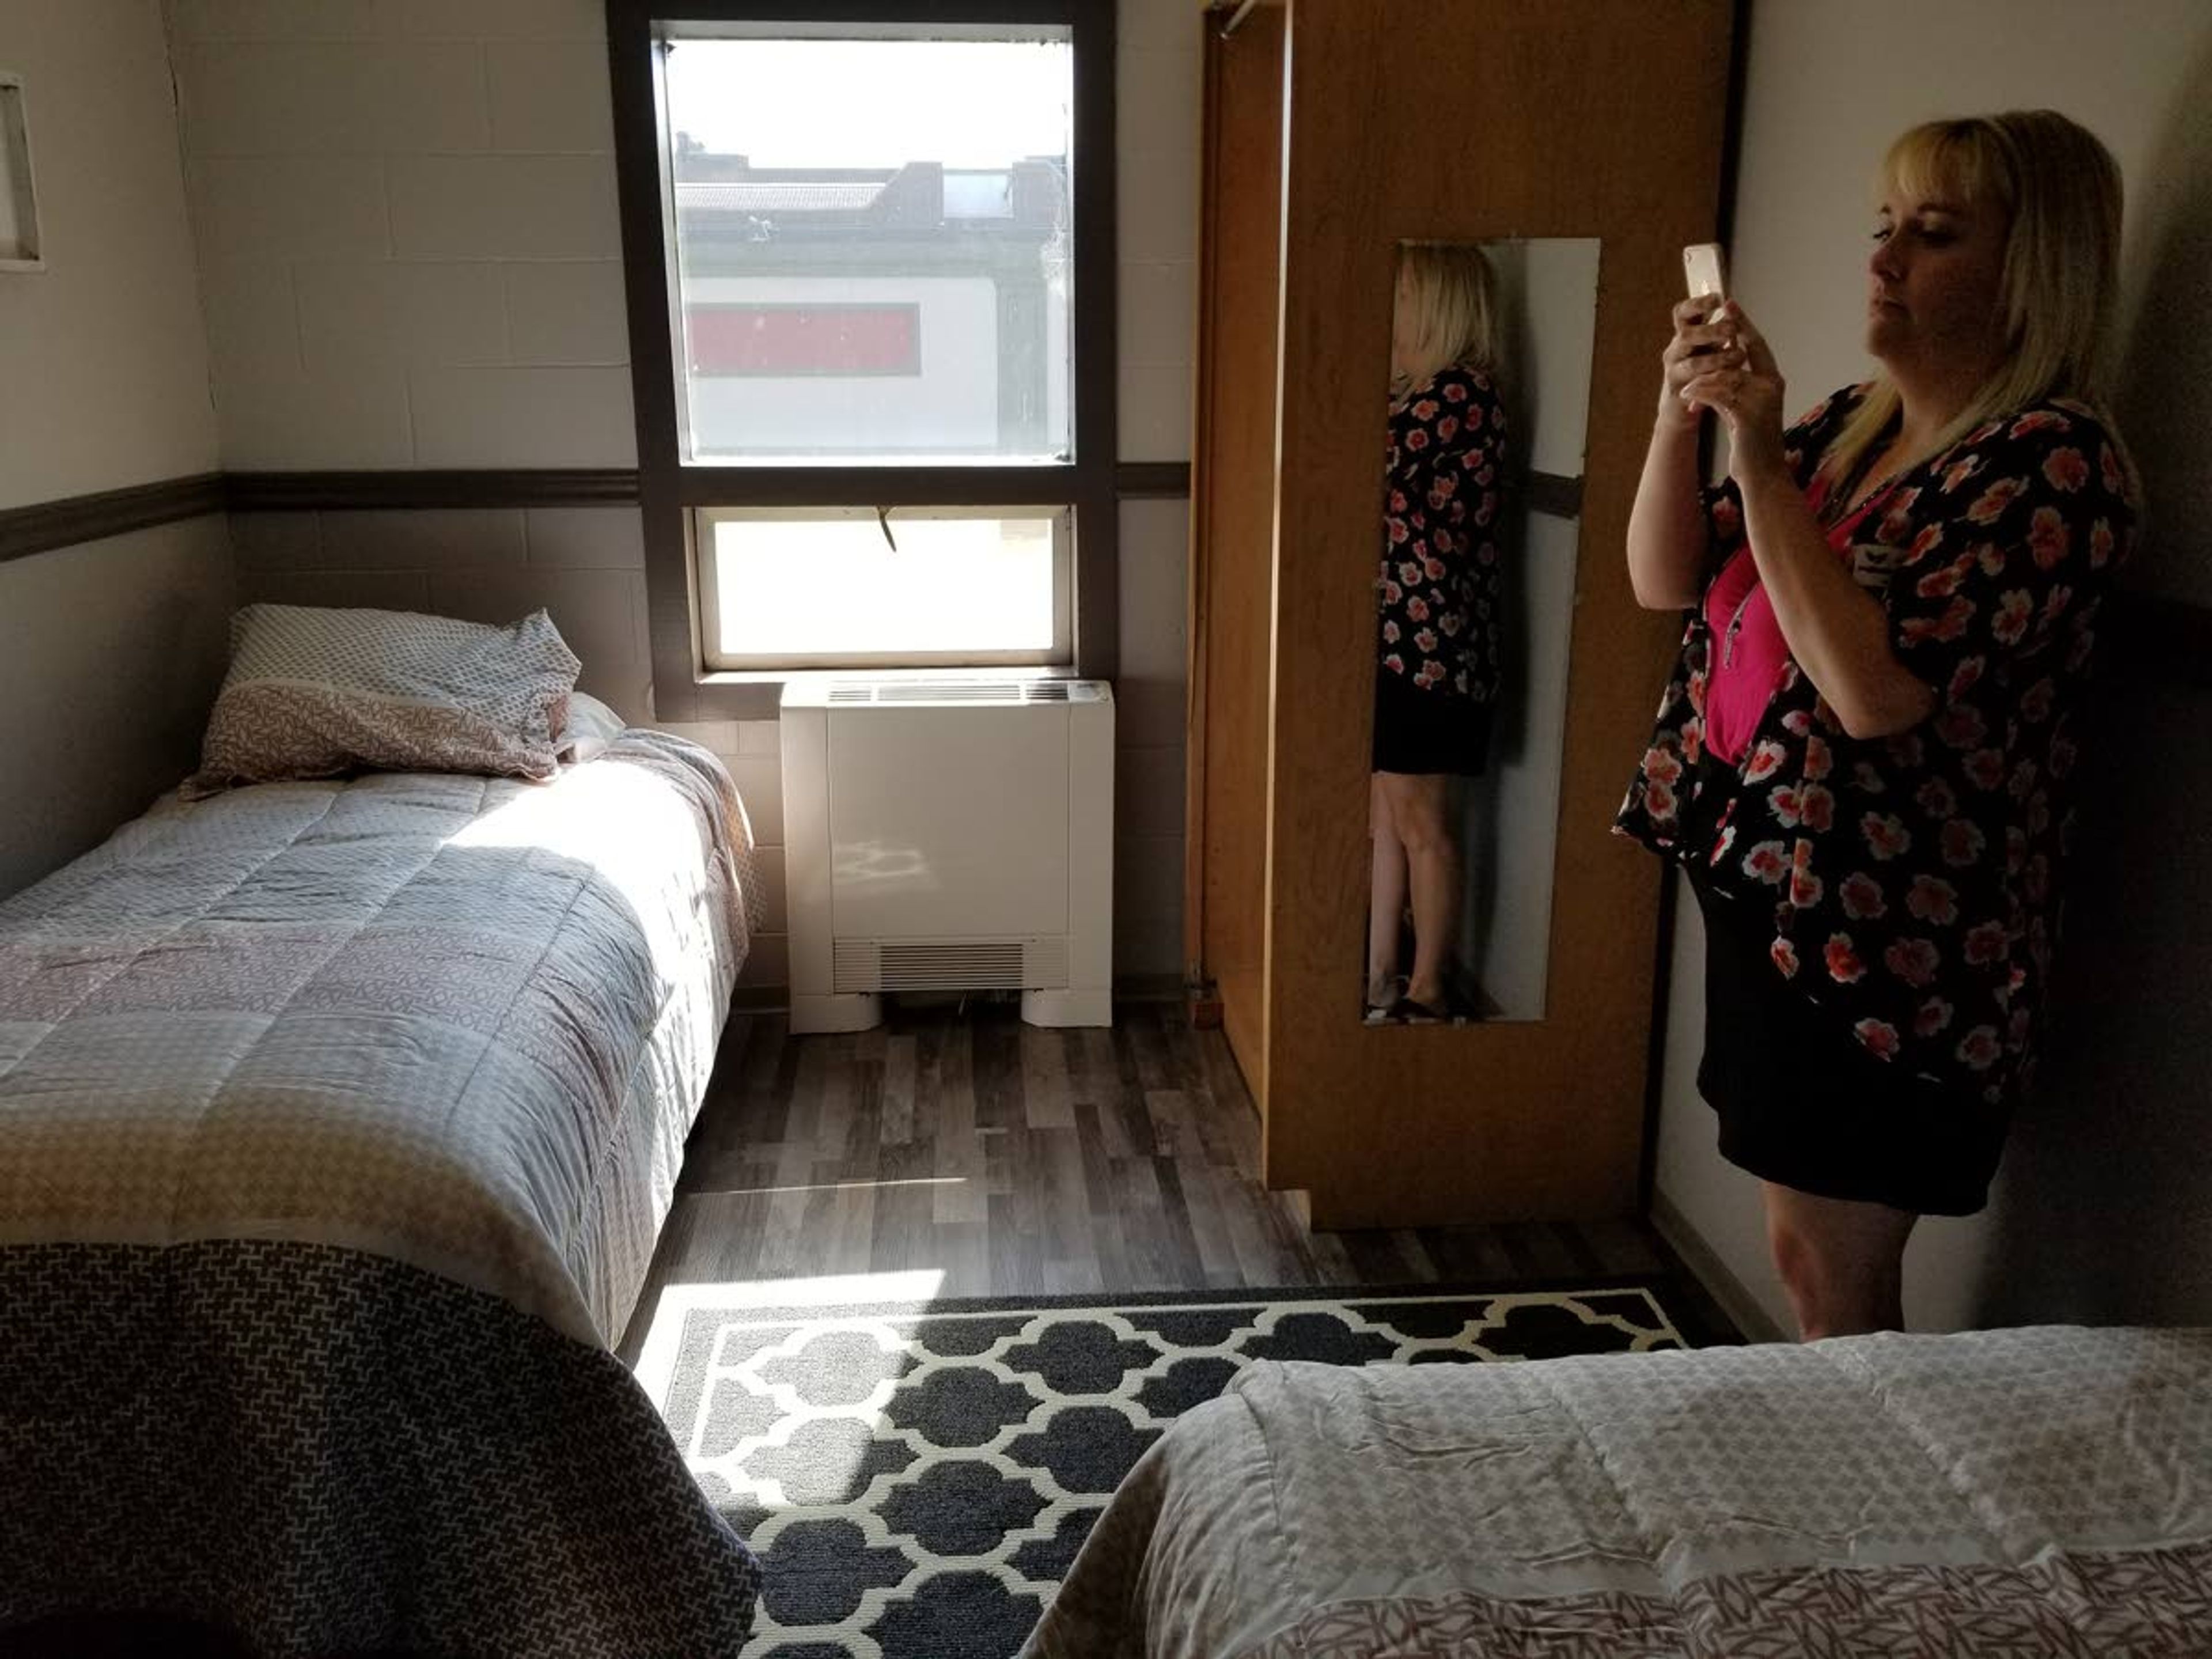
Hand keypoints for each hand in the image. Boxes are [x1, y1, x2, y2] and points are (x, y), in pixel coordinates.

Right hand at [1657, 294, 1740, 432]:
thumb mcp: (1709, 346)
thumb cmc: (1701, 372)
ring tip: (1738, 357)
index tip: (1719, 298)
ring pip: (1693, 362)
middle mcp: (1676, 349)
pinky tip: (1728, 377)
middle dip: (1710, 331)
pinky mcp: (1678, 391)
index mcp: (1685, 334)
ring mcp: (1675, 371)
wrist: (1680, 407)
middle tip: (1731, 330)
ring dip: (1717, 359)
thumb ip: (1718, 329)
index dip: (1698, 303)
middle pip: (1686, 334)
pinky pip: (1696, 386)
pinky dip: (1714, 380)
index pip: (1684, 312)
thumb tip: (1733, 306)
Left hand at [1679, 301, 1787, 484]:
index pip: (1758, 345)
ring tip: (1686, 386)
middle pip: (1745, 351)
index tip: (1729, 306)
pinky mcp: (1748, 415)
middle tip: (1705, 324)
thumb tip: (1717, 374)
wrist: (1763, 474)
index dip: (1743, 324)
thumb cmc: (1752, 444)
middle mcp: (1771, 386)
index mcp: (1773, 381)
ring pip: (1727, 374)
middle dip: (1724, 337)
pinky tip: (1689, 399)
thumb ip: (1734, 389)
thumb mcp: (1743, 410)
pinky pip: (1719, 395)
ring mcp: (1762, 399)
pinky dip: (1701, 394)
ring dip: (1703, 378)